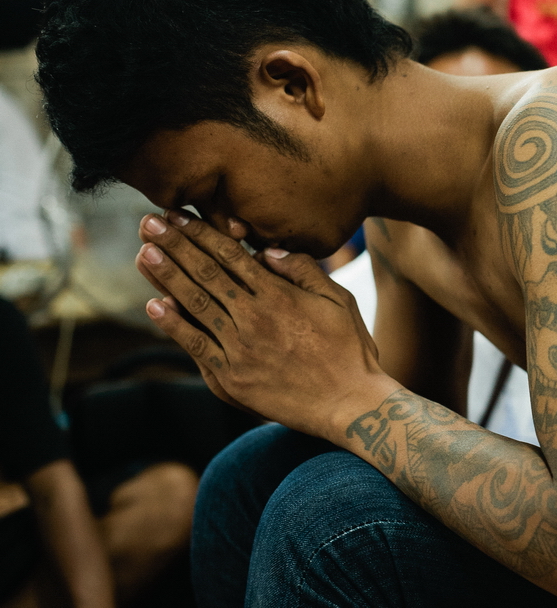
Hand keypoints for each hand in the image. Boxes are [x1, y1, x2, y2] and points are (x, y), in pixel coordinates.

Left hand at [135, 211, 385, 438]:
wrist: (349, 403)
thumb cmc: (350, 349)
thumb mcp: (339, 300)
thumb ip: (304, 271)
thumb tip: (268, 251)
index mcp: (280, 295)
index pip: (231, 256)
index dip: (202, 234)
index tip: (179, 217)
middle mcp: (255, 317)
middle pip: (207, 274)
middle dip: (176, 246)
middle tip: (149, 223)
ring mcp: (240, 348)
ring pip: (196, 304)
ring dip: (166, 277)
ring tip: (144, 253)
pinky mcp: (232, 377)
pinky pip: (197, 346)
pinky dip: (174, 326)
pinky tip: (154, 306)